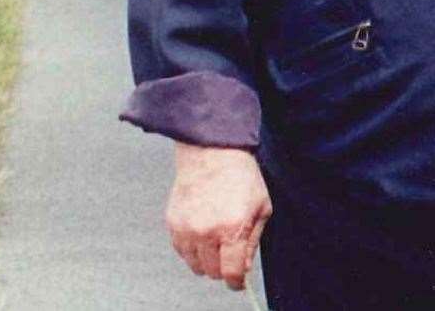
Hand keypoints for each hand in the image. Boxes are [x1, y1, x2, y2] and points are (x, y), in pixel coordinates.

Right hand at [165, 143, 271, 290]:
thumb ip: (253, 241)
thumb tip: (245, 267)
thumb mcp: (261, 208)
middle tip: (230, 251)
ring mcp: (186, 229)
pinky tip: (203, 230)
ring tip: (216, 238)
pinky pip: (182, 251)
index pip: (231, 273)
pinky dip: (192, 248)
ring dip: (207, 259)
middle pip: (213, 272)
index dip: (237, 282)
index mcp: (232, 229)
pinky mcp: (172, 224)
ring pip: (195, 265)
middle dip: (224, 267)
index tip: (239, 282)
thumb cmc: (240, 176)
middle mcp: (206, 232)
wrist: (213, 152)